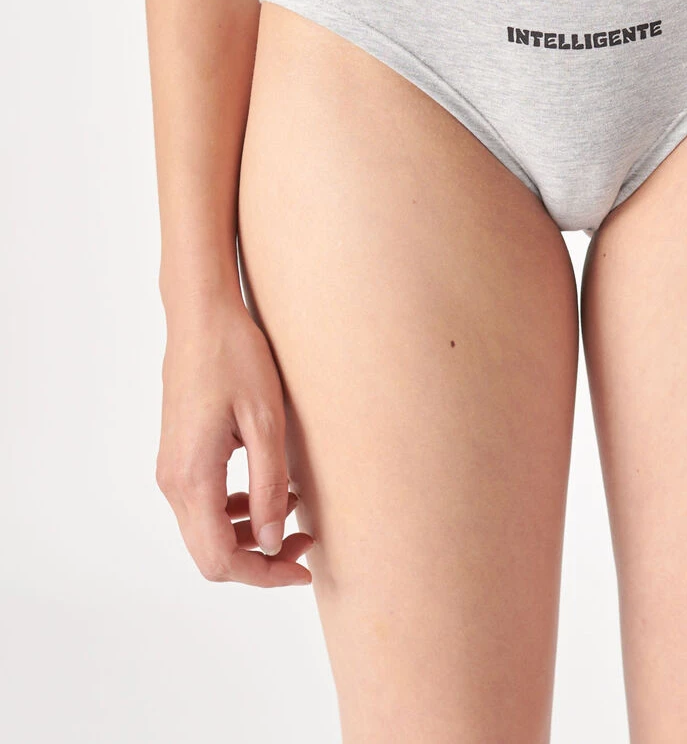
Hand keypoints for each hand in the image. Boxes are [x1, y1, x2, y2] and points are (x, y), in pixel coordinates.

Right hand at [155, 296, 314, 584]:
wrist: (202, 319)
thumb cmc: (237, 359)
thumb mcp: (266, 422)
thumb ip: (268, 486)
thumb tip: (271, 541)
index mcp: (193, 478)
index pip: (221, 559)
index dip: (264, 575)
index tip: (304, 569)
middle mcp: (173, 482)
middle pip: (210, 555)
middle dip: (261, 561)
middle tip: (307, 544)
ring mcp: (171, 470)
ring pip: (205, 534)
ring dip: (250, 536)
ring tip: (296, 511)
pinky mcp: (179, 458)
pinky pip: (202, 507)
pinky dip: (235, 513)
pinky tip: (269, 491)